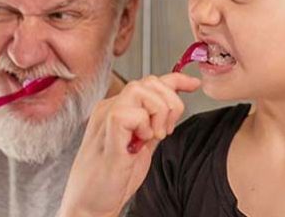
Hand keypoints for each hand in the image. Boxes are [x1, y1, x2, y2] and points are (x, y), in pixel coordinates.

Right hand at [58, 73, 200, 216]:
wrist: (90, 205)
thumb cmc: (112, 179)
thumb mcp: (143, 145)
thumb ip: (155, 124)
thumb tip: (174, 107)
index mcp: (118, 109)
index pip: (150, 82)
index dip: (176, 80)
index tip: (194, 85)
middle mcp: (110, 108)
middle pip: (149, 82)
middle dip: (170, 103)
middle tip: (166, 130)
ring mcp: (106, 118)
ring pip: (140, 90)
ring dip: (158, 113)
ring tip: (153, 137)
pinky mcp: (106, 132)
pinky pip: (129, 112)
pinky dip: (143, 125)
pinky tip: (139, 142)